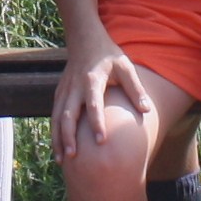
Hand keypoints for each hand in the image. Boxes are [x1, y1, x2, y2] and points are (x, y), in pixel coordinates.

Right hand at [53, 42, 152, 162]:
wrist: (85, 40)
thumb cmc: (109, 55)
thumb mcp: (126, 67)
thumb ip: (135, 89)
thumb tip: (147, 110)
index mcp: (92, 80)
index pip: (93, 104)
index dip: (96, 122)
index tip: (101, 141)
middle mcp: (74, 87)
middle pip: (67, 115)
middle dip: (68, 136)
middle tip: (74, 157)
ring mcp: (64, 91)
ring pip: (56, 118)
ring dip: (58, 139)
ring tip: (62, 160)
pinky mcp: (59, 94)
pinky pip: (54, 116)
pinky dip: (55, 133)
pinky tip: (59, 149)